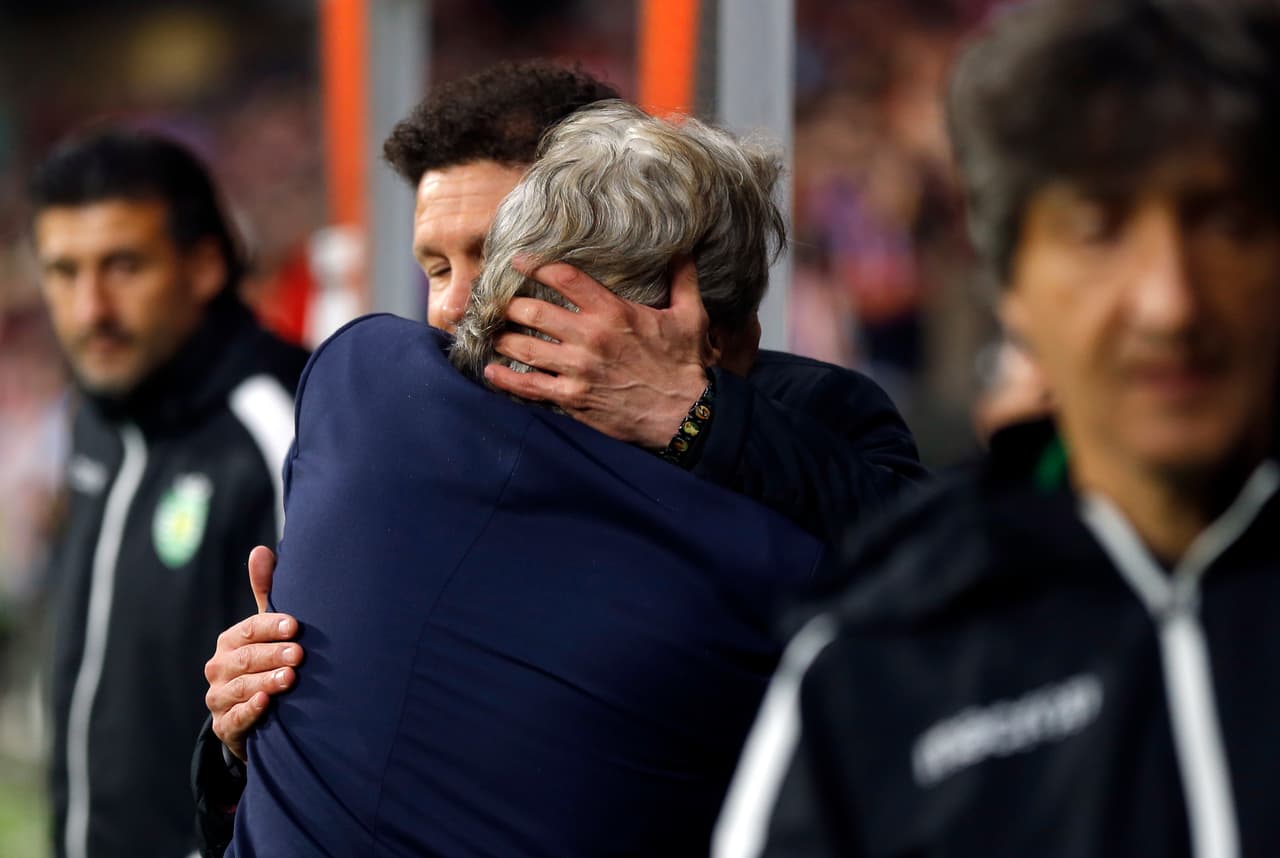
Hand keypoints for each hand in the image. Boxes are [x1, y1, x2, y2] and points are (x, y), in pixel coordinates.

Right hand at [204, 546, 302, 761]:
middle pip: (245, 659)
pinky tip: (265, 703)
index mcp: (230, 642)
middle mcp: (220, 668)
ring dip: (265, 682)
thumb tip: (260, 550)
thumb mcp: (268, 630)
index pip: (248, 630)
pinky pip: (235, 719)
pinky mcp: (226, 726)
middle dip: (272, 656)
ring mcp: (220, 698)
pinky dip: (250, 711)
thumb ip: (265, 592)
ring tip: (290, 679)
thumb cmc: (267, 661)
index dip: (271, 627)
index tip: (295, 626)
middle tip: (299, 655)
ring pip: (240, 687)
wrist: (259, 715)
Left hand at [485, 259, 713, 448]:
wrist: (684, 414)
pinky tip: (491, 371)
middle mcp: (589, 337)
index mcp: (613, 311)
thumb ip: (683, 279)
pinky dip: (506, 378)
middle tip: (497, 301)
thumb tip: (683, 249)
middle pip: (532, 310)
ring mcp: (577, 369)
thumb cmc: (686, 364)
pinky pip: (529, 386)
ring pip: (523, 346)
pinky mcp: (572, 398)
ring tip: (492, 332)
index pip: (564, 278)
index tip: (517, 260)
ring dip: (502, 337)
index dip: (536, 265)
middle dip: (509, 303)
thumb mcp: (691, 315)